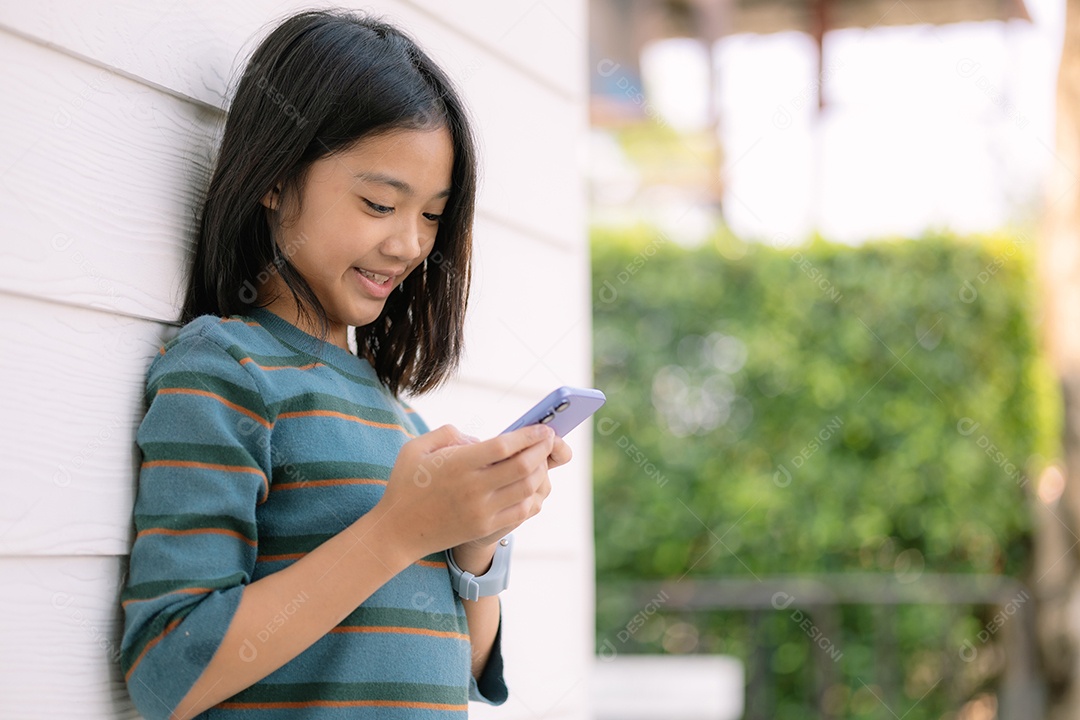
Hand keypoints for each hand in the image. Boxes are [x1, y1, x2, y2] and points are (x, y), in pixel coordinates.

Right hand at [374, 424, 556, 562]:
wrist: (398, 531)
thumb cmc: (406, 484)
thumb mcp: (416, 448)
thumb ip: (448, 433)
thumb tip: (478, 439)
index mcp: (458, 464)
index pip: (503, 446)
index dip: (528, 435)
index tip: (542, 428)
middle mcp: (473, 488)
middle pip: (523, 467)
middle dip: (542, 450)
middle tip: (550, 439)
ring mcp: (481, 511)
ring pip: (527, 490)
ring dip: (540, 472)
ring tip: (542, 460)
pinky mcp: (485, 528)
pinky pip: (521, 512)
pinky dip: (533, 495)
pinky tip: (532, 485)